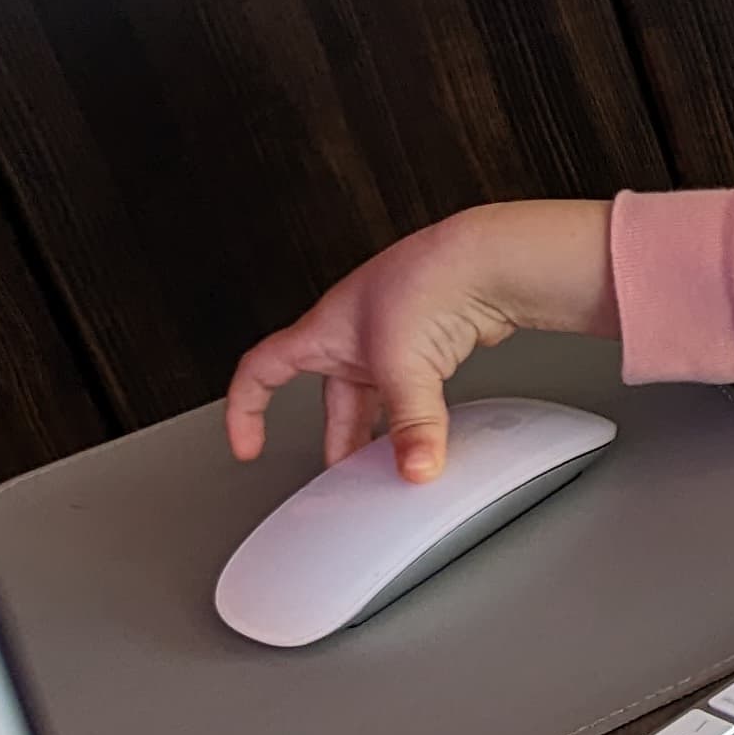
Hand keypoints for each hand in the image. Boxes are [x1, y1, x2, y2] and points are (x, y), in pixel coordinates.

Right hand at [225, 200, 618, 483]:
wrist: (488, 258)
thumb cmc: (428, 279)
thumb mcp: (404, 365)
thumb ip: (410, 424)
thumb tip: (416, 467)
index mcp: (324, 330)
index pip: (262, 369)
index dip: (245, 409)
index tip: (248, 445)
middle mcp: (353, 331)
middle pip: (331, 396)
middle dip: (336, 437)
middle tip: (342, 476)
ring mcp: (393, 336)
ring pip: (374, 395)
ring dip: (379, 429)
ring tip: (391, 463)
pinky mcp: (431, 341)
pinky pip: (413, 389)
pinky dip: (415, 415)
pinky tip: (429, 433)